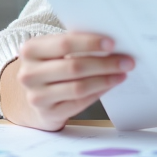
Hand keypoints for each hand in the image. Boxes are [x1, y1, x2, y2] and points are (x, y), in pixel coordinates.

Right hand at [0, 32, 133, 131]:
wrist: (33, 95)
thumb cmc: (50, 66)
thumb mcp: (53, 50)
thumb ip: (73, 44)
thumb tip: (111, 43)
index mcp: (31, 50)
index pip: (64, 43)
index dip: (90, 43)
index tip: (112, 43)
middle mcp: (29, 74)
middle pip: (75, 66)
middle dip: (105, 63)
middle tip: (127, 61)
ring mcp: (37, 96)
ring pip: (79, 87)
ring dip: (105, 80)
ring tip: (122, 74)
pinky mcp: (48, 113)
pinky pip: (79, 103)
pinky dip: (98, 93)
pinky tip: (110, 85)